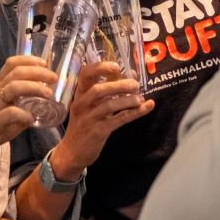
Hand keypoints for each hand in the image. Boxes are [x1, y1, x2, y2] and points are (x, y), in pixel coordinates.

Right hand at [0, 56, 56, 163]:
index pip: (12, 64)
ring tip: (48, 95)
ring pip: (13, 87)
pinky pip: (9, 113)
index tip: (45, 63)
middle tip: (54, 79)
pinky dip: (23, 113)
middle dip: (38, 72)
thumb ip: (24, 106)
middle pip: (17, 73)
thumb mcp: (7, 111)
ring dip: (34, 88)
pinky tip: (32, 118)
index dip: (29, 60)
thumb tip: (45, 104)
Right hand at [47, 60, 153, 180]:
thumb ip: (107, 92)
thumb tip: (132, 76)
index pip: (85, 75)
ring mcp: (89, 119)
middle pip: (99, 90)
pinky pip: (119, 119)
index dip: (100, 68)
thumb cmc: (84, 125)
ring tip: (140, 98)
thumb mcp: (89, 107)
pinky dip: (135, 113)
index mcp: (79, 95)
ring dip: (128, 100)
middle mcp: (81, 105)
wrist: (72, 153)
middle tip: (135, 85)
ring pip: (109, 105)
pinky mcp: (97, 132)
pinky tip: (147, 107)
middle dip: (119, 85)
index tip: (116, 66)